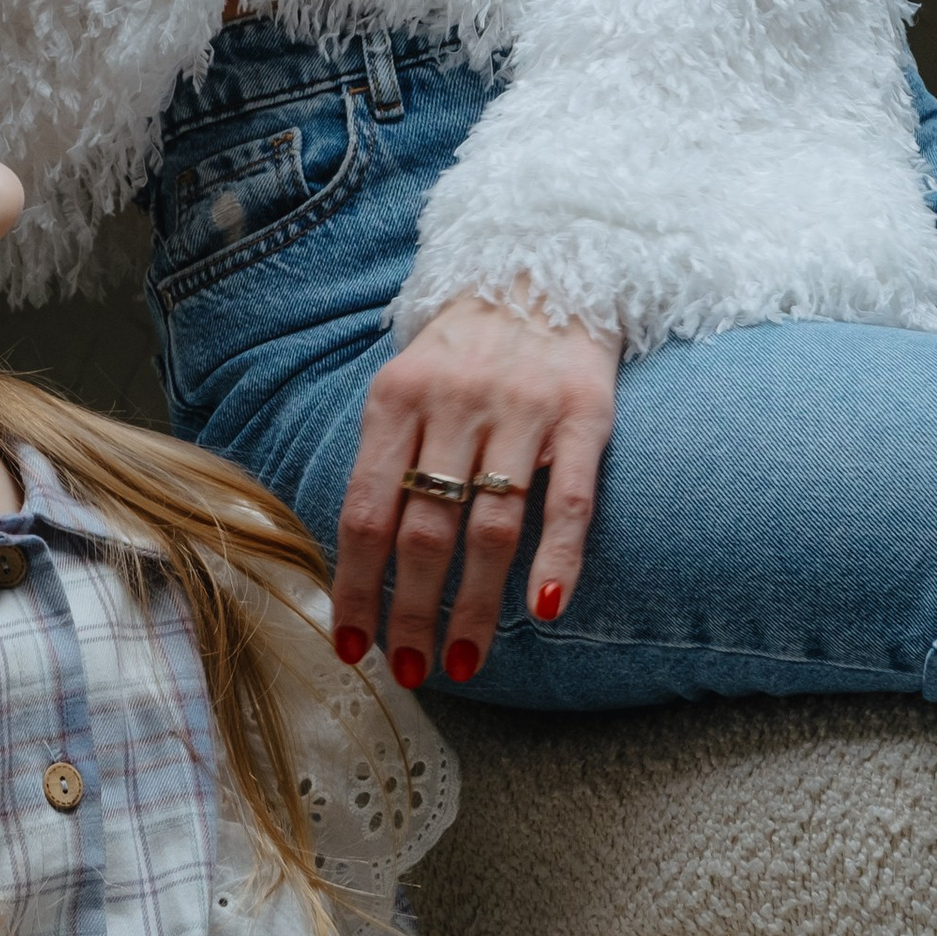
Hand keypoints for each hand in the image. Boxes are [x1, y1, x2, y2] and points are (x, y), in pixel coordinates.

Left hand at [333, 288, 617, 683]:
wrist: (543, 265)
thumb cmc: (462, 349)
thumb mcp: (404, 386)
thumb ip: (387, 460)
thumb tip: (362, 563)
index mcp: (395, 399)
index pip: (365, 511)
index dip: (356, 586)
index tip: (351, 646)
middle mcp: (455, 403)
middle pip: (424, 529)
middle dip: (411, 611)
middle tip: (410, 670)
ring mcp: (522, 409)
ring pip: (492, 526)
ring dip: (476, 604)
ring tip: (465, 660)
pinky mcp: (585, 413)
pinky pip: (571, 500)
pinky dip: (559, 559)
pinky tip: (545, 611)